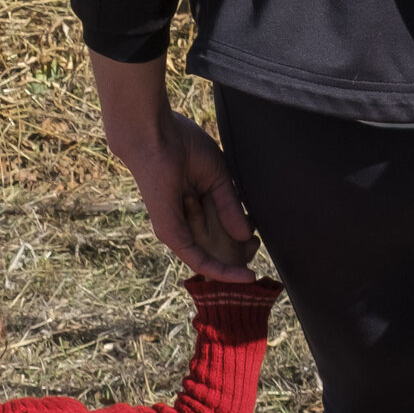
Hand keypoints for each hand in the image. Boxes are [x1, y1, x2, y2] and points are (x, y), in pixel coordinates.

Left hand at [88, 51, 256, 280]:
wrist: (156, 134)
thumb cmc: (183, 145)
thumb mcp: (218, 178)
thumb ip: (230, 206)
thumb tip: (246, 234)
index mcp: (195, 205)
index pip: (219, 232)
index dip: (241, 240)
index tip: (257, 237)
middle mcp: (183, 220)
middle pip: (215, 249)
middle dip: (239, 254)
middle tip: (255, 249)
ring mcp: (175, 229)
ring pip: (210, 259)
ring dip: (235, 264)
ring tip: (253, 259)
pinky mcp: (170, 233)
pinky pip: (199, 260)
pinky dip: (222, 271)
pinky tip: (244, 277)